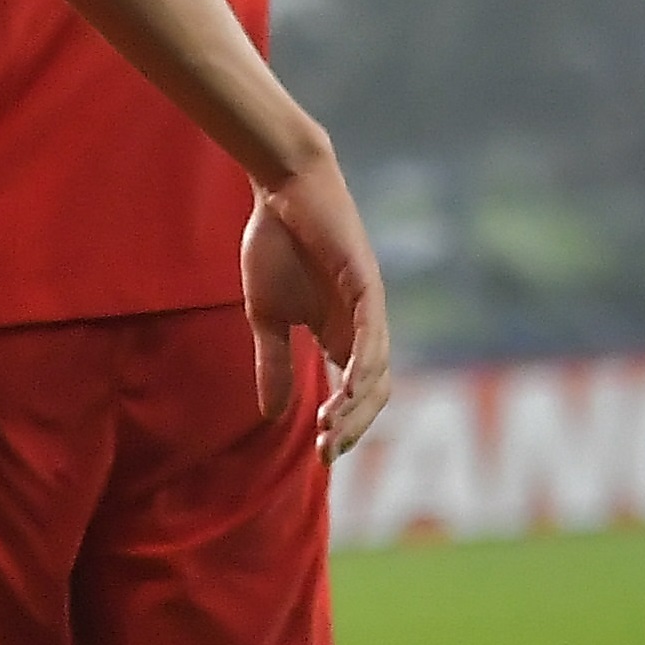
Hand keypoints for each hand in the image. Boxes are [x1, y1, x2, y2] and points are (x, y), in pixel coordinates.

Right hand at [242, 149, 391, 456]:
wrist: (282, 190)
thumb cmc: (276, 245)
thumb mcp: (267, 316)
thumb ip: (275, 363)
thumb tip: (273, 416)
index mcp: (341, 335)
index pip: (355, 393)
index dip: (344, 425)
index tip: (321, 454)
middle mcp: (365, 327)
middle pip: (376, 390)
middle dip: (355, 425)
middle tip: (329, 451)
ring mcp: (370, 306)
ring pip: (378, 369)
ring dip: (358, 404)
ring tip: (332, 427)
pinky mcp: (366, 284)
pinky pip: (372, 333)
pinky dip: (364, 364)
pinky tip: (348, 388)